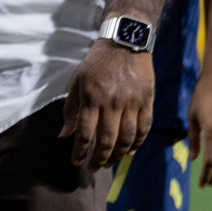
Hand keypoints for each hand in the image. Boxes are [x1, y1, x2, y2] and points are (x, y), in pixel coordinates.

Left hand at [61, 40, 154, 169]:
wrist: (125, 42)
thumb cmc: (96, 63)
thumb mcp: (77, 82)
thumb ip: (70, 109)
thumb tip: (64, 135)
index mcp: (92, 98)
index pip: (85, 133)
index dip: (80, 151)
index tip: (76, 162)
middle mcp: (112, 102)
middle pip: (107, 140)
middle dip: (99, 158)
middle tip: (94, 168)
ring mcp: (133, 103)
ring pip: (127, 138)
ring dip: (119, 155)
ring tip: (110, 163)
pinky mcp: (147, 101)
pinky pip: (144, 128)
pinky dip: (138, 143)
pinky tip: (131, 151)